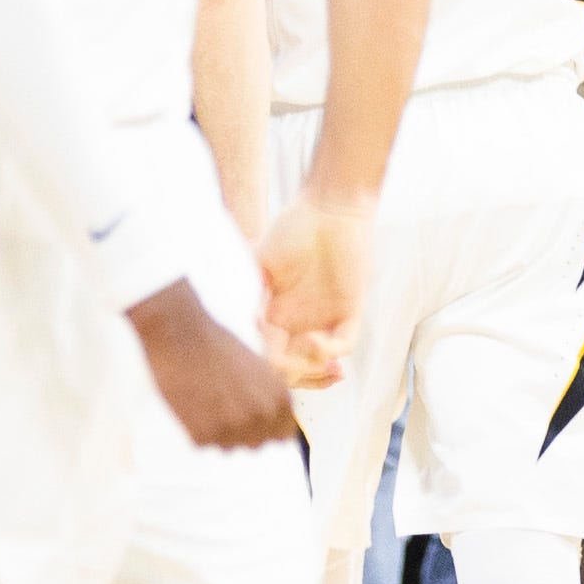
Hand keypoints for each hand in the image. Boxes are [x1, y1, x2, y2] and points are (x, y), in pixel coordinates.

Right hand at [126, 282, 297, 448]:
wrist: (181, 334)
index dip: (266, 427)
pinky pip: (203, 442)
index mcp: (280, 400)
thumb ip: (269, 398)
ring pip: (228, 447)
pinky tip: (191, 402)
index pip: (282, 435)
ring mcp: (233, 429)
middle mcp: (261, 418)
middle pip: (256, 444)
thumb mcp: (259, 369)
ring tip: (206, 400)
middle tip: (223, 407)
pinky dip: (195, 428)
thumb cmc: (218, 346)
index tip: (252, 418)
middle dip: (243, 431)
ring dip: (219, 431)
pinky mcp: (202, 435)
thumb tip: (271, 422)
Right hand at [253, 198, 364, 388]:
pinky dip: (330, 350)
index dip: (258, 367)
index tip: (251, 364)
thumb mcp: (258, 266)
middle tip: (280, 367)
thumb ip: (247, 298)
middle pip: (292, 369)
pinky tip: (316, 341)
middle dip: (285, 376)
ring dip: (308, 368)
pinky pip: (344, 343)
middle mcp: (299, 322)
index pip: (265, 357)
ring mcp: (325, 318)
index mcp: (273, 315)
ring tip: (301, 354)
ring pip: (319, 364)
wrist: (329, 207)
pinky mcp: (350, 309)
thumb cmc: (291, 229)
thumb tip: (234, 331)